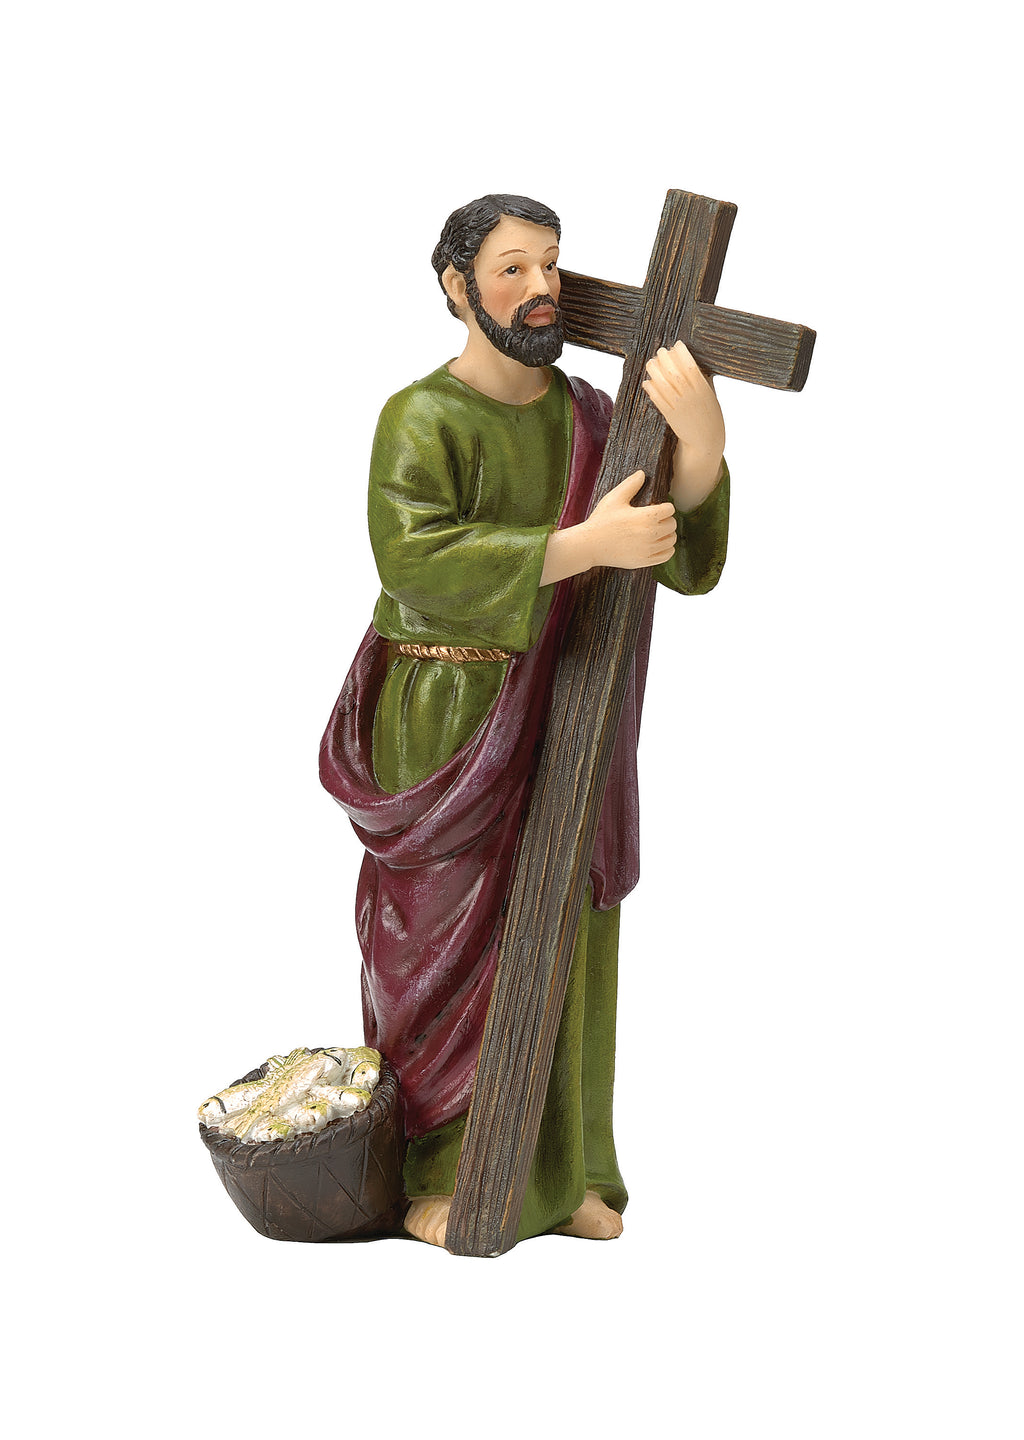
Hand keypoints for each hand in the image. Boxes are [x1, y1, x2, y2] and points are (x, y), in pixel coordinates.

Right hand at [581, 470, 676, 569]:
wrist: (590, 546)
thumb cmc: (601, 521)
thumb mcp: (614, 498)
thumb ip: (631, 484)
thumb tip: (642, 473)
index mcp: (646, 517)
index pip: (670, 510)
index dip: (663, 506)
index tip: (655, 507)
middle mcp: (651, 534)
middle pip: (672, 524)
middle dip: (666, 519)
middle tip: (654, 519)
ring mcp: (648, 550)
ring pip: (671, 540)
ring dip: (667, 534)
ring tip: (656, 530)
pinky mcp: (645, 561)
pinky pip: (667, 555)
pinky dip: (666, 549)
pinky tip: (657, 543)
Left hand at [642, 342, 724, 508]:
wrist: (706, 441)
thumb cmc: (710, 415)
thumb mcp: (711, 395)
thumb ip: (705, 379)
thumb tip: (697, 360)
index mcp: (703, 389)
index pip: (691, 366)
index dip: (682, 354)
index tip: (677, 344)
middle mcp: (691, 397)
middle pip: (675, 373)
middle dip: (666, 359)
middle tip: (660, 351)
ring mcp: (680, 407)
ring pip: (664, 385)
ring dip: (655, 372)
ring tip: (651, 363)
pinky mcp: (671, 416)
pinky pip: (658, 401)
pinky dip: (651, 390)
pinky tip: (647, 382)